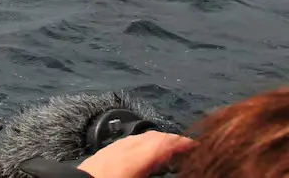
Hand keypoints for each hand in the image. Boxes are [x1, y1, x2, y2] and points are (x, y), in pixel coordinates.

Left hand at [76, 131, 196, 177]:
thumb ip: (157, 170)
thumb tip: (171, 162)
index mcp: (137, 157)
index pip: (164, 143)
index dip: (183, 143)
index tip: (197, 146)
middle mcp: (127, 146)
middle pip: (155, 137)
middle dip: (174, 140)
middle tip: (189, 150)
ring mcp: (116, 146)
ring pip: (143, 136)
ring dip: (160, 140)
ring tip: (173, 151)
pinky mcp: (108, 150)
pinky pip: (132, 140)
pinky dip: (146, 142)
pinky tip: (149, 153)